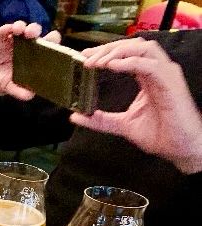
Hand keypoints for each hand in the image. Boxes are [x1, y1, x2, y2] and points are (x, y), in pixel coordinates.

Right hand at [0, 21, 61, 100]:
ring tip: (25, 32)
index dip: (51, 43)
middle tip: (36, 36)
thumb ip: (18, 90)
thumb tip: (30, 95)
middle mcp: (23, 47)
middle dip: (38, 32)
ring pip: (23, 28)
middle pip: (35, 34)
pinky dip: (10, 28)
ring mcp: (11, 41)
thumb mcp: (8, 87)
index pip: (45, 46)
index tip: (53, 42)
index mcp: (31, 58)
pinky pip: (6, 29)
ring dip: (26, 28)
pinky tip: (12, 29)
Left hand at [70, 38, 201, 174]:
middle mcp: (157, 71)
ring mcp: (166, 74)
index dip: (105, 52)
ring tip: (98, 62)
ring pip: (143, 48)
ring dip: (117, 52)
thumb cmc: (161, 134)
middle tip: (86, 57)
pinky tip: (113, 66)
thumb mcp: (123, 125)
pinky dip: (130, 62)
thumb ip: (101, 120)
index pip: (126, 54)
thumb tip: (76, 116)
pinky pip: (150, 64)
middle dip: (108, 48)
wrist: (180, 148)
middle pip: (133, 46)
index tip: (84, 57)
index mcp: (147, 77)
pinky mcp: (170, 82)